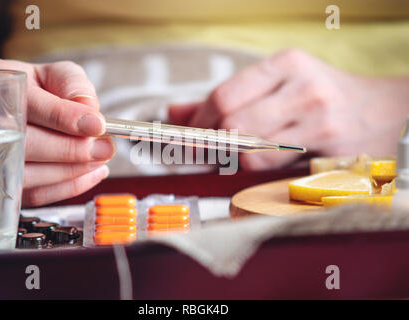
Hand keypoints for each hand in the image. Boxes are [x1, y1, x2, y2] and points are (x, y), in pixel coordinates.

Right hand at [0, 58, 115, 206]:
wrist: (11, 110)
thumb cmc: (35, 91)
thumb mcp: (54, 74)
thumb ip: (73, 86)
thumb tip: (90, 110)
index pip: (27, 105)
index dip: (64, 117)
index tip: (96, 125)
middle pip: (26, 144)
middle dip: (73, 149)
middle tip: (104, 148)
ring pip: (29, 174)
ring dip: (72, 171)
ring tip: (100, 159)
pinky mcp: (3, 183)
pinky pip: (34, 194)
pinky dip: (68, 187)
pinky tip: (90, 173)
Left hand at [169, 49, 408, 169]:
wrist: (385, 111)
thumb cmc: (322, 95)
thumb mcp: (278, 83)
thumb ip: (225, 97)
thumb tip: (173, 114)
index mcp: (287, 65)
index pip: (224, 97)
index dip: (198, 123)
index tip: (186, 136)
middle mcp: (304, 90)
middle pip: (233, 126)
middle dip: (209, 145)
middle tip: (201, 153)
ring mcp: (320, 123)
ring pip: (251, 153)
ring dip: (230, 162)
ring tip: (227, 159)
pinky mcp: (331, 154)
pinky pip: (275, 172)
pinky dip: (255, 173)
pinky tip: (255, 167)